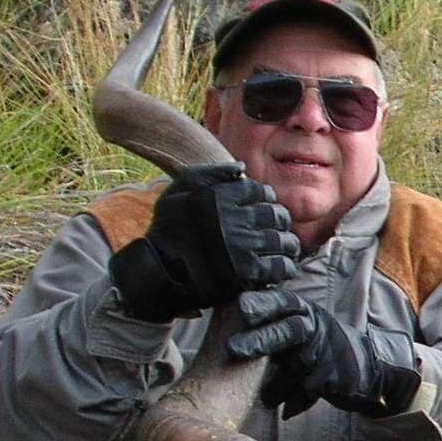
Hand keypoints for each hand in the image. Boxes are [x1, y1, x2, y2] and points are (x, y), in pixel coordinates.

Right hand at [109, 164, 298, 322]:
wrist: (157, 271)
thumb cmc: (168, 229)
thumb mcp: (178, 190)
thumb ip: (210, 173)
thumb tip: (242, 167)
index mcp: (219, 197)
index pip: (260, 191)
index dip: (263, 199)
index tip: (259, 209)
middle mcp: (233, 220)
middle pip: (276, 215)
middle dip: (277, 220)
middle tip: (272, 229)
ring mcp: (242, 247)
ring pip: (283, 240)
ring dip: (284, 243)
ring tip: (278, 248)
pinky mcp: (248, 273)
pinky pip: (281, 265)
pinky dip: (283, 265)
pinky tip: (276, 265)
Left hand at [228, 290, 422, 419]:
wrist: (370, 368)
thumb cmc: (323, 347)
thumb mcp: (304, 327)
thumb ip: (275, 326)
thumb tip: (229, 331)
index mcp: (305, 312)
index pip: (282, 302)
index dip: (262, 304)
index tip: (241, 308)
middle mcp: (317, 328)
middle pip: (288, 330)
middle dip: (260, 339)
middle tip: (233, 349)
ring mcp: (328, 353)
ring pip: (294, 367)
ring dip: (275, 386)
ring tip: (264, 399)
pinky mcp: (336, 377)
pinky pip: (306, 391)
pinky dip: (294, 402)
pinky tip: (286, 411)